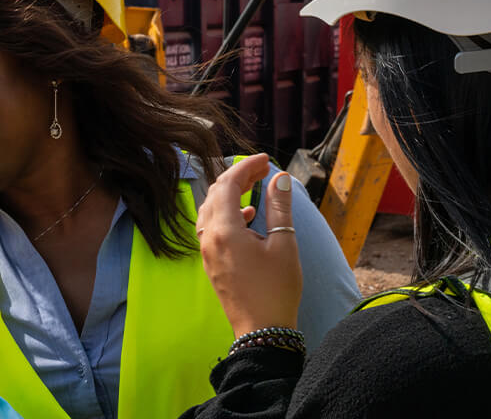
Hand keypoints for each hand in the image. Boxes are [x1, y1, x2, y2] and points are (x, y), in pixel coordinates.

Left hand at [196, 153, 301, 337]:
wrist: (262, 331)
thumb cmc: (276, 289)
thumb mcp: (283, 244)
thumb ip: (279, 208)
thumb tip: (280, 179)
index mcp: (223, 230)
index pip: (226, 184)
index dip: (245, 167)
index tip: (265, 160)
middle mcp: (208, 238)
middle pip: (214, 194)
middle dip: (237, 178)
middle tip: (261, 171)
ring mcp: (207, 252)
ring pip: (210, 211)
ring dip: (230, 195)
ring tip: (255, 188)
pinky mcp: (211, 263)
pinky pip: (212, 228)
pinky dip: (227, 214)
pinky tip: (248, 216)